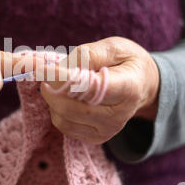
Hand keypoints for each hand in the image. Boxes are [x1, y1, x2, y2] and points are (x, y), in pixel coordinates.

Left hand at [40, 37, 159, 144]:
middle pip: (73, 108)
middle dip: (52, 90)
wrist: (143, 85)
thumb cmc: (126, 62)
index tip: (42, 68)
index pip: (90, 88)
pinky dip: (57, 110)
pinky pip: (65, 127)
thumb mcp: (114, 47)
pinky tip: (64, 96)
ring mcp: (107, 130)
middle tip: (42, 73)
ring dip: (52, 100)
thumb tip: (60, 67)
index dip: (62, 79)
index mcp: (128, 88)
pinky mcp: (96, 137)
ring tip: (57, 83)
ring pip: (65, 119)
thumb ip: (88, 54)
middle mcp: (118, 115)